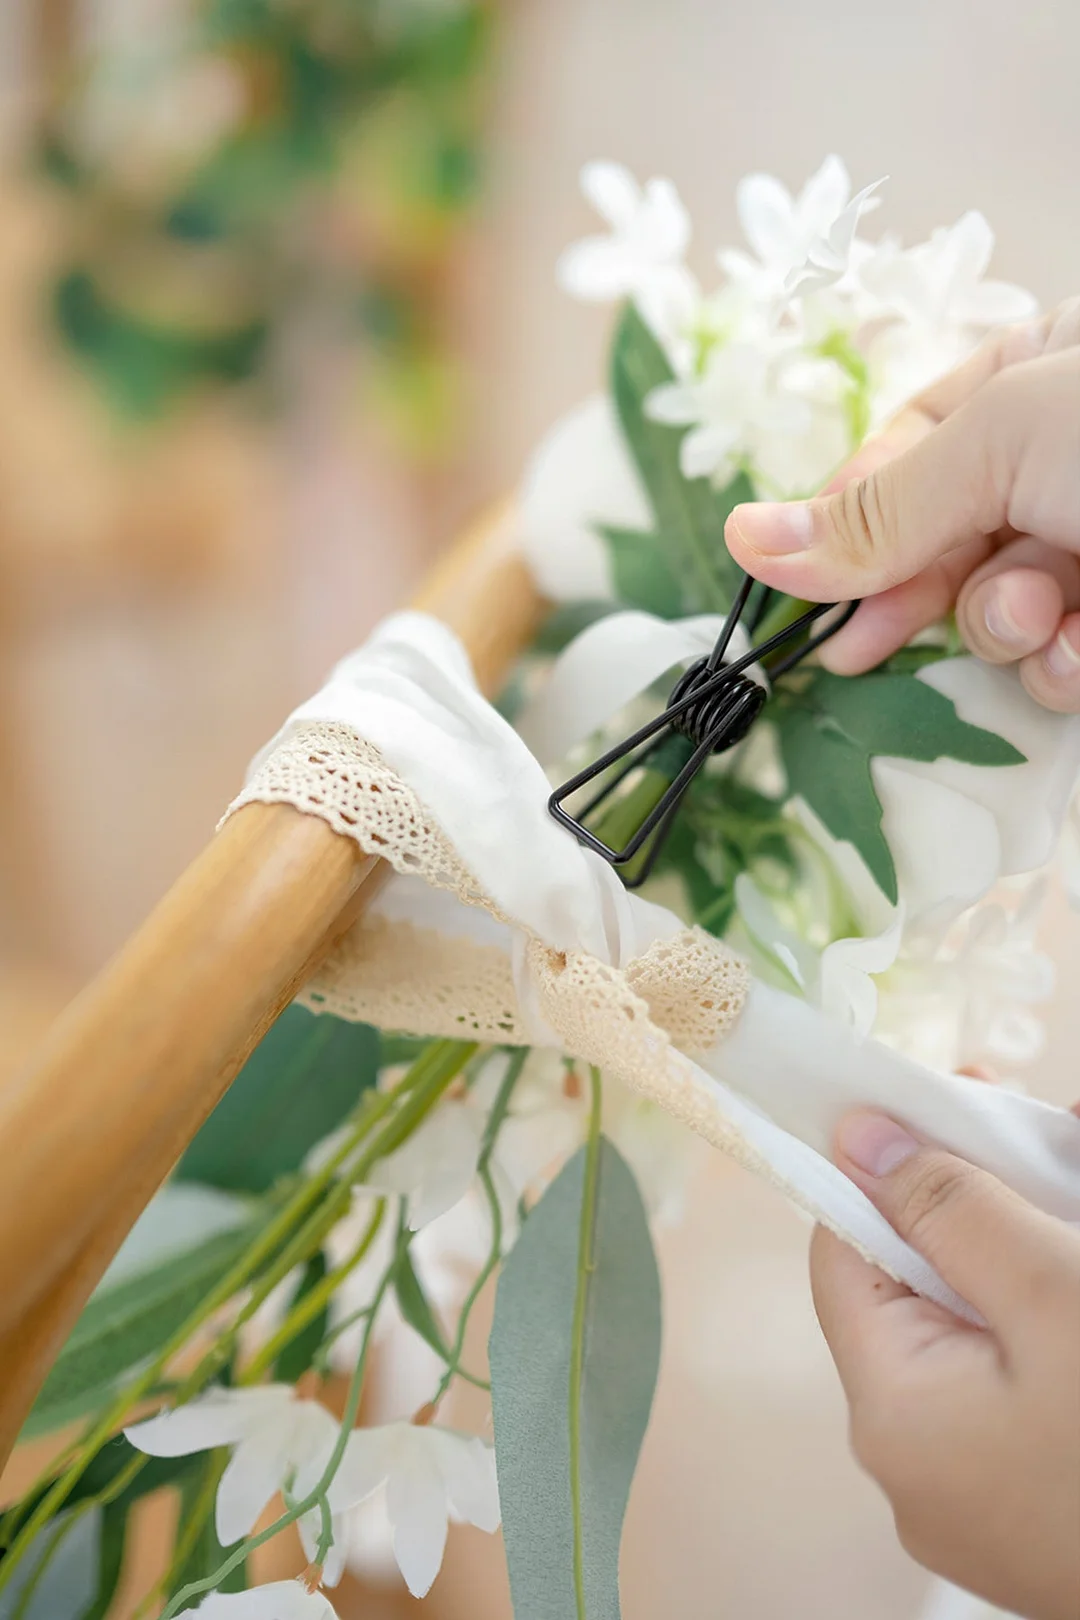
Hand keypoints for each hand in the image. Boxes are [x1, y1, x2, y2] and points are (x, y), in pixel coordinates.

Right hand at [725, 299, 1079, 709]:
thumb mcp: (1004, 439)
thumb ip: (879, 507)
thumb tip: (743, 539)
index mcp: (1032, 374)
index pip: (909, 446)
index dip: (853, 517)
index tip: (807, 582)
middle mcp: (1059, 462)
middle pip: (941, 543)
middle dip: (918, 594)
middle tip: (859, 652)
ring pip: (998, 615)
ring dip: (1004, 631)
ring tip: (1045, 617)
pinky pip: (1056, 666)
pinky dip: (1060, 669)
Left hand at [810, 1110, 1079, 1619]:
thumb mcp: (1053, 1293)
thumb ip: (951, 1210)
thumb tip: (857, 1139)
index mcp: (891, 1418)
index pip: (843, 1255)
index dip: (885, 1176)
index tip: (940, 1113)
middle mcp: (915, 1471)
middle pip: (913, 1294)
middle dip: (969, 1207)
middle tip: (1031, 1134)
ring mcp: (978, 1501)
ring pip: (973, 1336)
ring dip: (1014, 1258)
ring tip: (1066, 1177)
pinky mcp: (1034, 1509)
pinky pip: (1014, 1387)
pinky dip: (1043, 1324)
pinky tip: (1071, 1259)